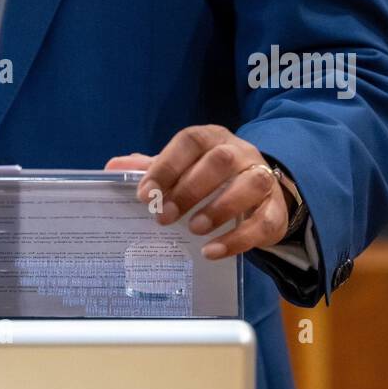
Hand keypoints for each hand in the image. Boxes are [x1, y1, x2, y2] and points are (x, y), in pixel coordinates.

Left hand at [105, 125, 292, 258]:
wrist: (259, 190)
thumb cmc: (210, 176)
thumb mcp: (182, 167)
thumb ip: (151, 167)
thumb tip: (111, 167)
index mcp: (212, 138)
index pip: (189, 142)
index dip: (165, 166)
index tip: (144, 194)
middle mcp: (240, 153)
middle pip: (219, 161)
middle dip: (189, 189)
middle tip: (165, 217)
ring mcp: (262, 178)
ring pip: (249, 185)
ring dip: (219, 208)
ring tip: (194, 229)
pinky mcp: (275, 209)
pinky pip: (263, 222)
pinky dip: (237, 238)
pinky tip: (212, 251)